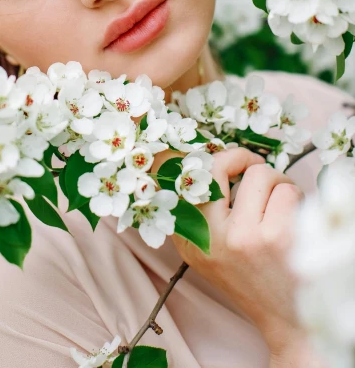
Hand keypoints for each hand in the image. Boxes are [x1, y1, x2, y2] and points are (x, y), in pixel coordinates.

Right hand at [169, 148, 309, 359]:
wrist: (286, 320)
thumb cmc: (250, 276)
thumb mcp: (205, 252)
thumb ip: (196, 213)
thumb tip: (201, 160)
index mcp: (188, 238)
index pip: (182, 178)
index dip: (208, 158)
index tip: (229, 161)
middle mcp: (210, 236)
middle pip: (219, 165)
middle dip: (244, 158)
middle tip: (256, 166)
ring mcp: (244, 236)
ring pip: (261, 174)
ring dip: (277, 183)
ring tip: (280, 205)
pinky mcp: (277, 237)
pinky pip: (287, 191)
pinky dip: (295, 198)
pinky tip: (293, 220)